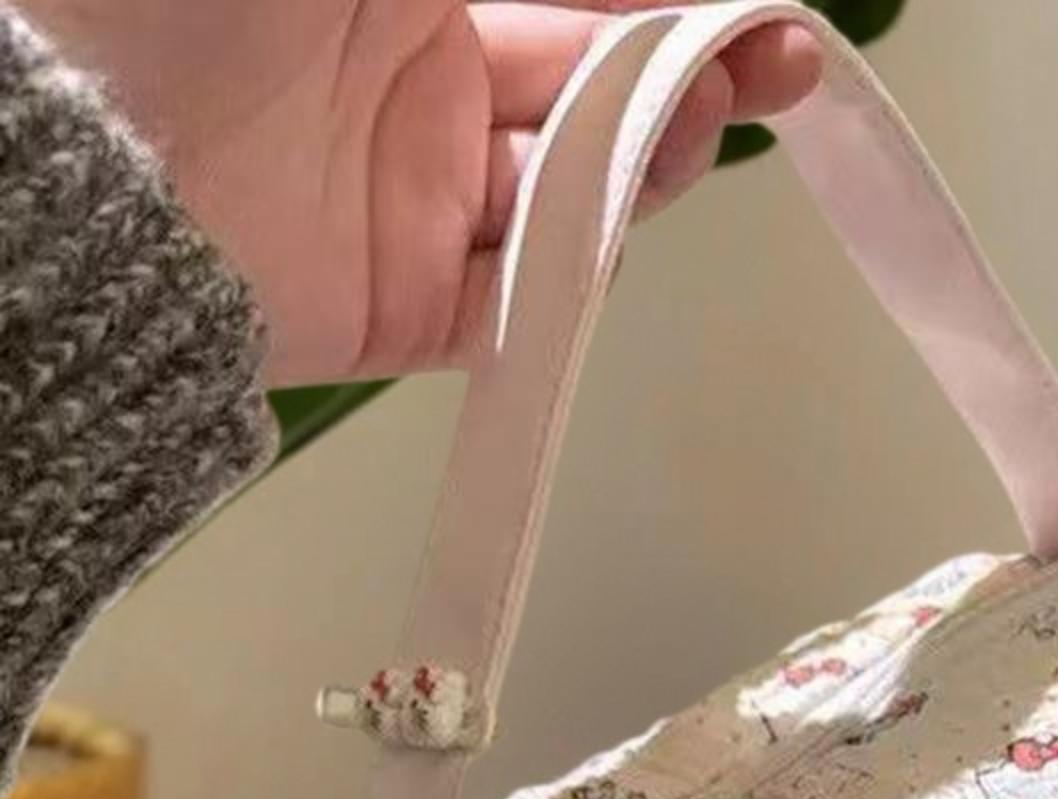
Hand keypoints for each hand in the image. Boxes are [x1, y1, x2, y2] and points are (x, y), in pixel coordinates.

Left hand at [22, 1, 821, 383]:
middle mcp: (413, 94)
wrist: (84, 169)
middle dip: (686, 74)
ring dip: (646, 164)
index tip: (749, 7)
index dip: (660, 7)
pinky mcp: (398, 312)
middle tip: (777, 60)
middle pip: (584, 92)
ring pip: (566, 197)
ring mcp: (410, 206)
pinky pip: (512, 304)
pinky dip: (576, 277)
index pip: (569, 4)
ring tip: (705, 122)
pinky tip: (628, 231)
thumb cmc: (191, 4)